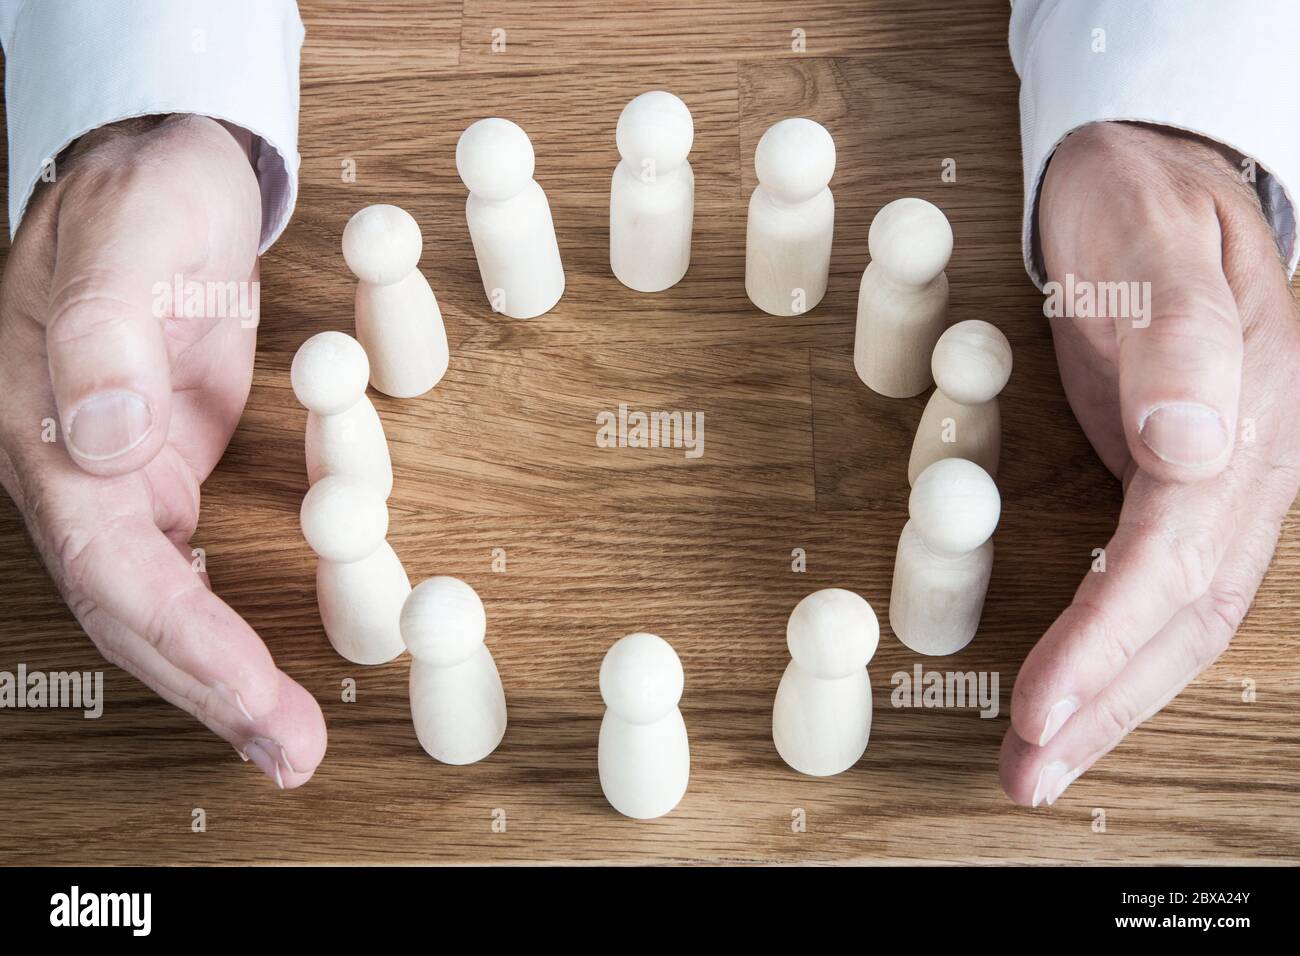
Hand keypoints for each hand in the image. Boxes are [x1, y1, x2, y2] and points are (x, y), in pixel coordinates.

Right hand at [0, 115, 325, 786]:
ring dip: (224, 676)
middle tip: (293, 755)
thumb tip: (102, 437)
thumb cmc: (138, 197)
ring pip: (165, 603)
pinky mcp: (169, 469)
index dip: (189, 651)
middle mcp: (81, 475)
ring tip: (287, 738)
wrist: (157, 169)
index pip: (117, 576)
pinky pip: (194, 567)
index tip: (260, 707)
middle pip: (138, 614)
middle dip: (213, 692)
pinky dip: (230, 624)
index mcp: (52, 437)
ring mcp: (123, 478)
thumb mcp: (122, 245)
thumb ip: (101, 337)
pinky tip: (268, 665)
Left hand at [1000, 122, 1299, 805]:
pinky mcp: (1176, 484)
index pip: (1176, 558)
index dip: (1108, 640)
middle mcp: (1241, 466)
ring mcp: (1215, 481)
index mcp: (1243, 415)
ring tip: (1043, 762)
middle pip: (1182, 614)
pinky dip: (1111, 649)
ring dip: (1109, 699)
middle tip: (1029, 774)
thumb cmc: (1142, 202)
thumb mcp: (1154, 242)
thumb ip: (1178, 338)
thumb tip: (1184, 446)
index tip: (1042, 705)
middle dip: (1106, 703)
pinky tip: (1075, 689)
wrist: (1152, 176)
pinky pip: (1153, 586)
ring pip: (1175, 618)